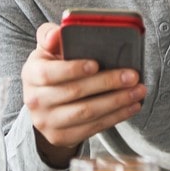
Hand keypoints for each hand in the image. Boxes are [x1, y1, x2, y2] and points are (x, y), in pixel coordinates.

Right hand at [21, 23, 145, 167]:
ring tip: (138, 91)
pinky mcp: (61, 136)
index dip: (73, 69)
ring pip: (86, 113)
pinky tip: (131, 106)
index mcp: (31, 74)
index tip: (96, 64)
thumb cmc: (53, 69)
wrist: (44, 105)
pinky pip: (92, 128)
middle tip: (132, 76)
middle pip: (73, 93)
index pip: (49, 73)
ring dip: (116, 102)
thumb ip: (50, 36)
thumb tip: (57, 33)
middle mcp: (35, 100)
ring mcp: (47, 121)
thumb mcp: (47, 51)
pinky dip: (115, 117)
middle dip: (107, 83)